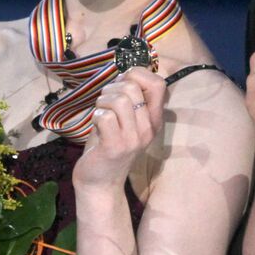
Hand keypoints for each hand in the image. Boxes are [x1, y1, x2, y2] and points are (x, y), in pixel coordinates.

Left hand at [74, 68, 165, 190]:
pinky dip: (95, 115)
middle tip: (104, 102)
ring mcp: (133, 139)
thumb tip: (126, 73)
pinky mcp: (115, 147)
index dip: (138, 75)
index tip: (122, 83)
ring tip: (99, 112)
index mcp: (154, 120)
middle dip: (111, 88)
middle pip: (132, 88)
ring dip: (102, 101)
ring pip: (119, 100)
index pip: (159, 84)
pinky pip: (105, 116)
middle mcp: (148, 129)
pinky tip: (95, 124)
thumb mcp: (125, 120)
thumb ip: (129, 98)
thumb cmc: (108, 145)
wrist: (99, 182)